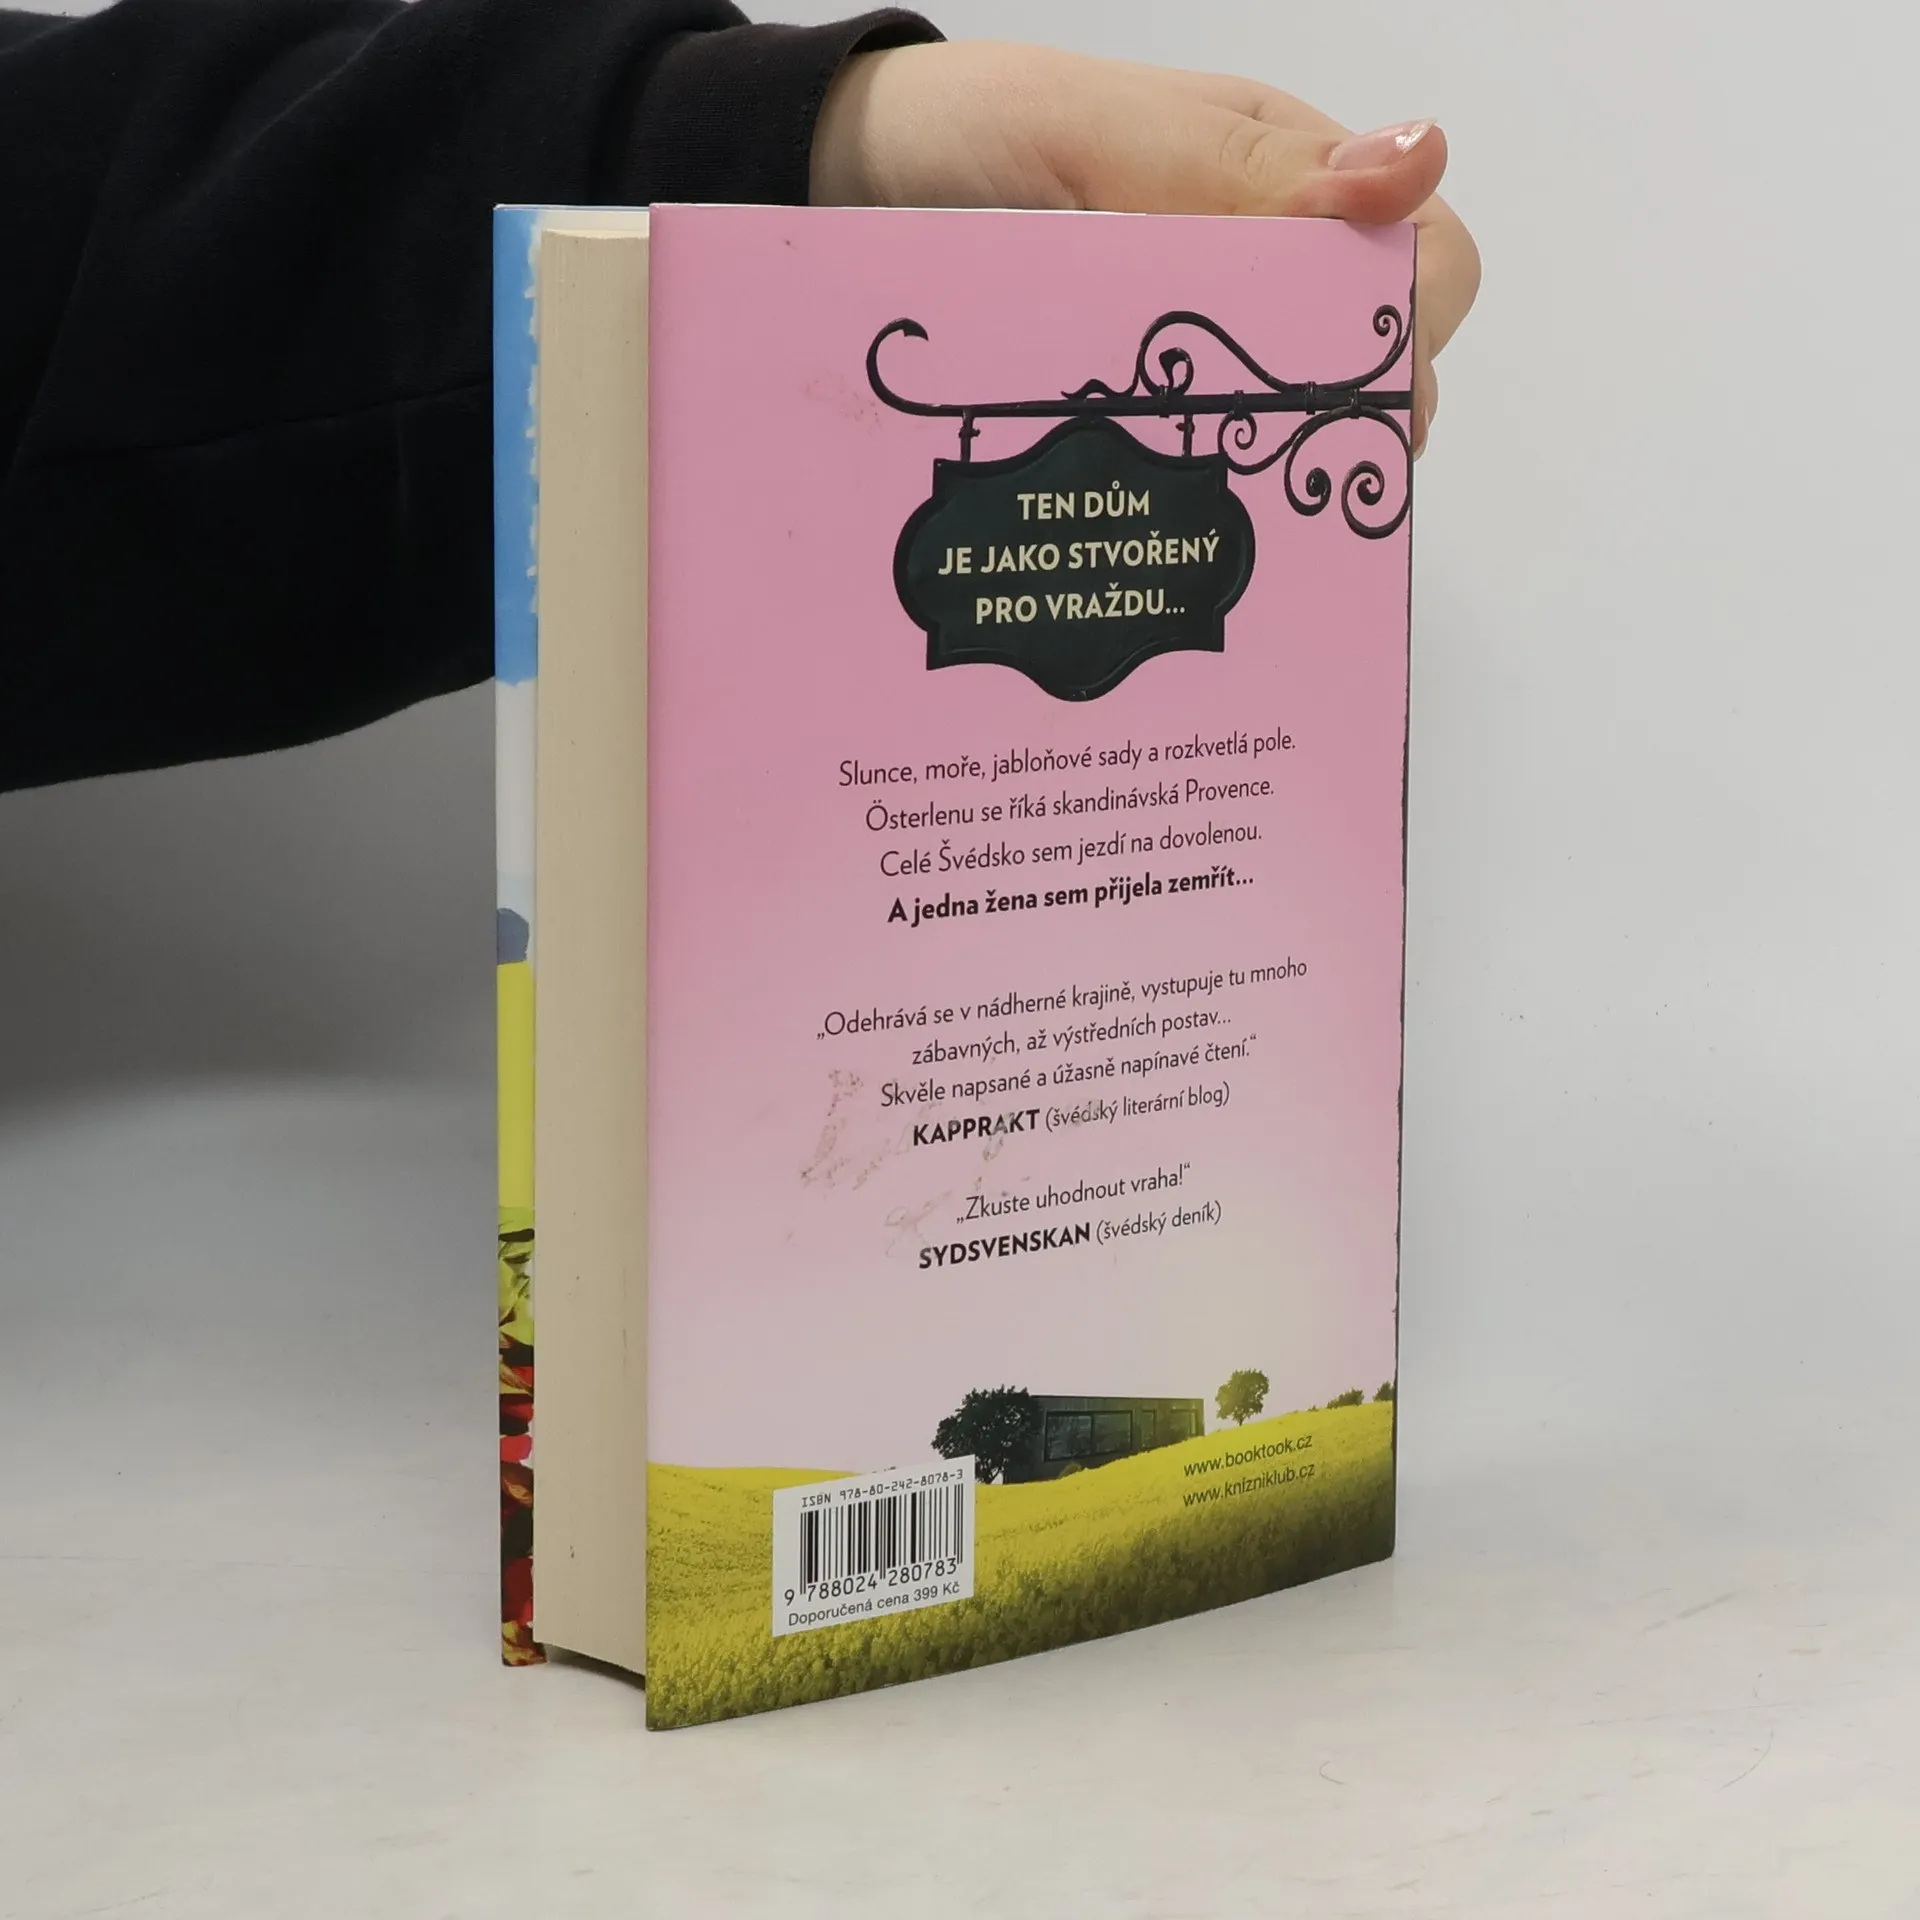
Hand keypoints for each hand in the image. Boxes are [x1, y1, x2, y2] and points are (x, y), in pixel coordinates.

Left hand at [813, 41, 1478, 453]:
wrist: (855, 183)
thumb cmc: (975, 133)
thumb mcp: (1101, 137)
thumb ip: (1239, 165)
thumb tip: (1418, 163)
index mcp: (1284, 176)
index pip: (1423, 258)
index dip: (1406, 335)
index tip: (1340, 397)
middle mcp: (1263, 261)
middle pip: (1374, 357)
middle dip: (1344, 417)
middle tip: (1260, 465)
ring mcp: (1202, 337)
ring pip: (1299, 420)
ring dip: (1277, 465)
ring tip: (1213, 504)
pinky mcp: (1141, 401)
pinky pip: (1208, 457)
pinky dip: (1206, 489)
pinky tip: (1168, 517)